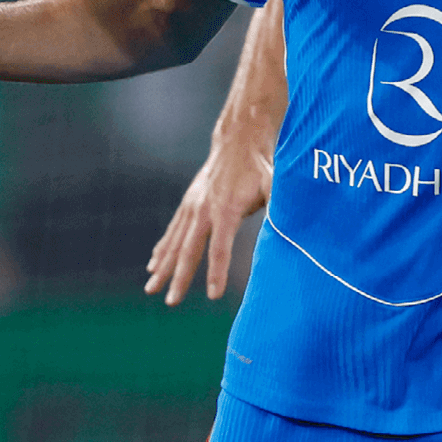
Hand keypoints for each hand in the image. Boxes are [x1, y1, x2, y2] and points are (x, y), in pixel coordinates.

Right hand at [144, 128, 272, 304]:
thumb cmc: (261, 167)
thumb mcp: (275, 185)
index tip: (213, 295)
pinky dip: (162, 248)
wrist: (239, 140)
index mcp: (226, 209)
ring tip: (151, 288)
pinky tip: (153, 263)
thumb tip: (290, 229)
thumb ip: (278, 208)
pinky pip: (172, 230)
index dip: (217, 273)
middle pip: (189, 250)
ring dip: (162, 266)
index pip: (219, 248)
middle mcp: (203, 209)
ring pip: (174, 242)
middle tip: (171, 301)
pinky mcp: (189, 202)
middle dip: (178, 277)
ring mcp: (192, 205)